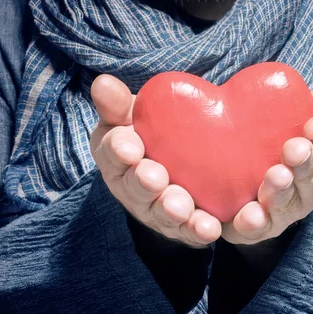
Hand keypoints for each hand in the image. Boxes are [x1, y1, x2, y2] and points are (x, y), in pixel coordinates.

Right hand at [90, 74, 221, 247]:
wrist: (177, 155)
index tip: (129, 146)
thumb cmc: (149, 132)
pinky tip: (210, 228)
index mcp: (116, 156)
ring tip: (182, 208)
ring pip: (161, 213)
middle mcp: (131, 188)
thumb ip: (118, 103)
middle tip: (154, 178)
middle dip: (143, 184)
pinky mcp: (180, 226)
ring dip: (170, 211)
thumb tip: (102, 83)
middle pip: (134, 188)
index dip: (119, 149)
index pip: (112, 151)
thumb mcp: (131, 115)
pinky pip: (189, 231)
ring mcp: (155, 210)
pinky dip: (198, 230)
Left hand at [222, 87, 312, 244]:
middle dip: (306, 164)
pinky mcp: (258, 228)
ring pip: (288, 205)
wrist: (237, 186)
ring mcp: (285, 213)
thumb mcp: (290, 123)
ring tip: (275, 176)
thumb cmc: (272, 146)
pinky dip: (255, 222)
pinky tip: (248, 215)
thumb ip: (308, 107)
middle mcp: (310, 191)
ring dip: (283, 191)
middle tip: (294, 149)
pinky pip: (257, 229)